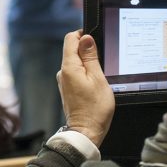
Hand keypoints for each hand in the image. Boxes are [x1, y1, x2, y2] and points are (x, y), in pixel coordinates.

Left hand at [57, 31, 114, 146]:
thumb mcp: (98, 78)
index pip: (70, 38)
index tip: (96, 40)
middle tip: (103, 61)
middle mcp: (63, 73)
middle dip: (88, 50)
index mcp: (69, 67)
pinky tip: (95, 83)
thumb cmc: (95, 108)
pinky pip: (76, 73)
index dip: (83, 35)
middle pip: (73, 49)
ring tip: (100, 76)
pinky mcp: (68, 89)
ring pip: (76, 62)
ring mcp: (64, 81)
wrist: (86, 132)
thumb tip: (86, 38)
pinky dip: (85, 72)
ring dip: (88, 63)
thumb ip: (91, 57)